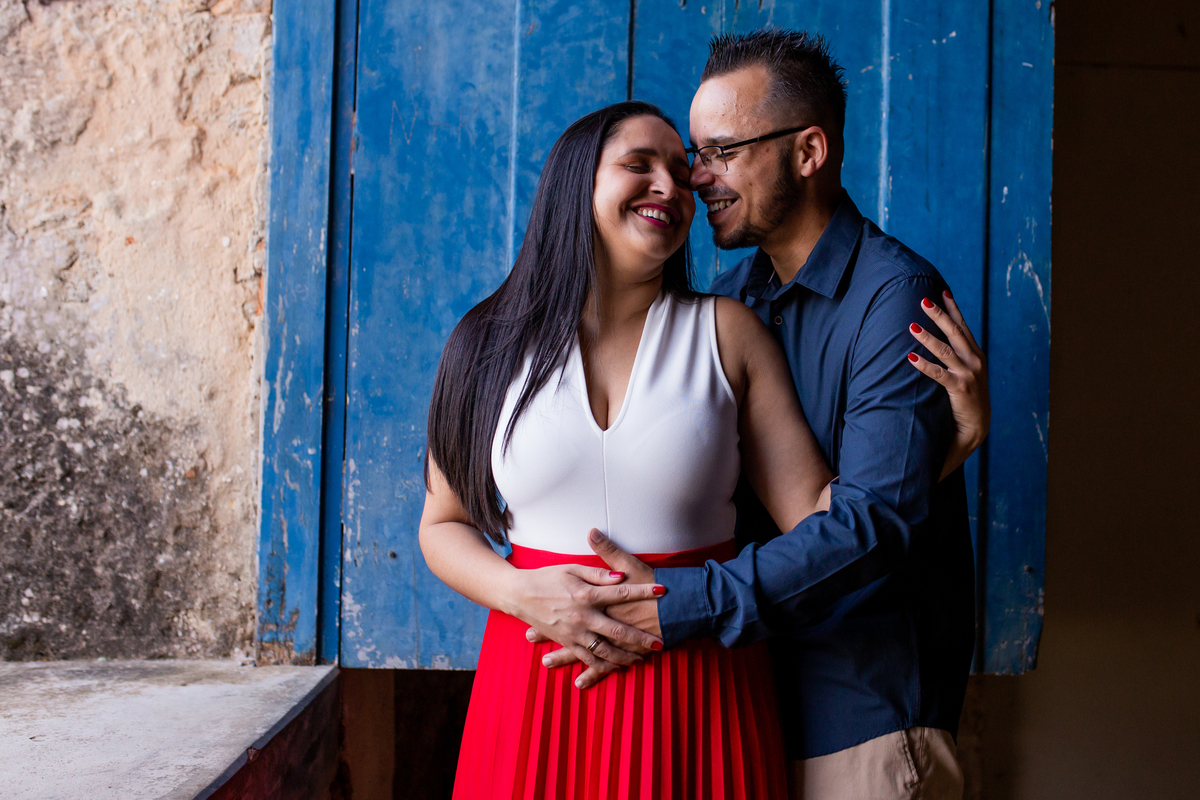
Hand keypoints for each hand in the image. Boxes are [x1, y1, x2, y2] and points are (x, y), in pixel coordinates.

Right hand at [510, 554, 664, 680]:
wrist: (518, 594)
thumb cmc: (547, 577)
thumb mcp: (572, 568)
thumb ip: (598, 573)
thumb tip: (620, 578)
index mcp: (587, 595)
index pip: (622, 592)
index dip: (644, 591)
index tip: (663, 590)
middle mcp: (583, 617)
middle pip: (619, 630)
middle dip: (641, 638)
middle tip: (660, 642)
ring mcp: (574, 633)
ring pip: (605, 651)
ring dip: (625, 657)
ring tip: (642, 660)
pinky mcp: (566, 643)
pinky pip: (587, 659)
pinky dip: (602, 667)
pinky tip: (616, 669)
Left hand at [907, 291, 989, 475]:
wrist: (976, 427)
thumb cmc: (966, 399)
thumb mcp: (967, 373)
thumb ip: (958, 356)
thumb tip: (940, 338)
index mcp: (976, 354)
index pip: (963, 327)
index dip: (953, 309)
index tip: (942, 292)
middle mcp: (975, 361)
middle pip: (955, 332)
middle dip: (939, 315)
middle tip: (923, 301)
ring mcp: (969, 374)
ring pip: (945, 350)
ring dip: (927, 337)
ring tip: (912, 326)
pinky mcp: (960, 388)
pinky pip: (938, 374)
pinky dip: (924, 365)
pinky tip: (910, 357)